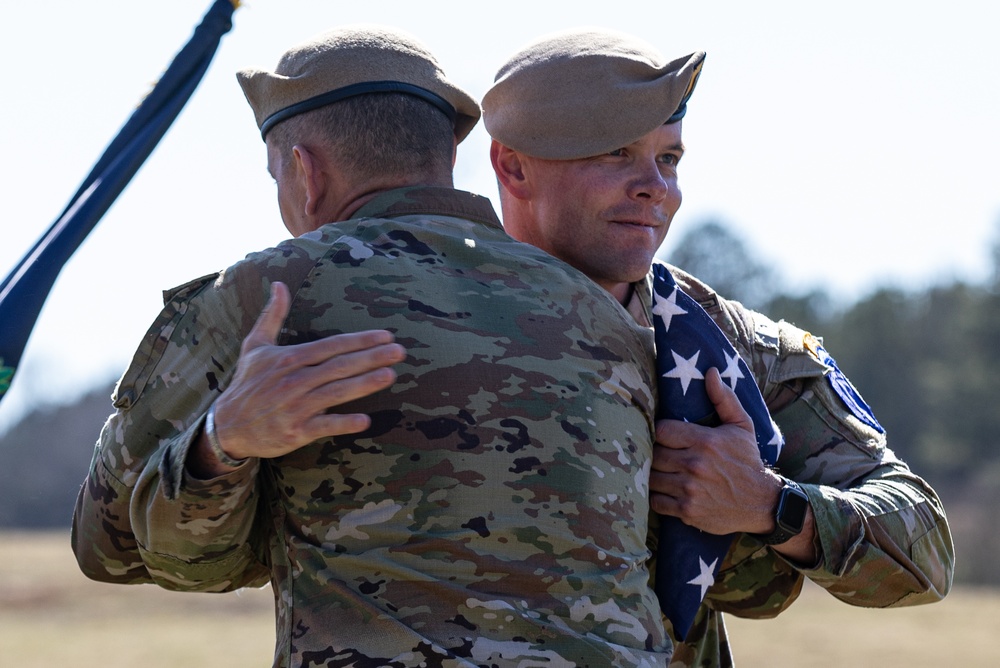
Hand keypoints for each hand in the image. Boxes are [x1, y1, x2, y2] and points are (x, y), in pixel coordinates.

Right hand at [207, 281, 405, 461]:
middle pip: (339, 366)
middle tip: (400, 351)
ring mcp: (296, 406)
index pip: (331, 346)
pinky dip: (343, 423)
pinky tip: (365, 420)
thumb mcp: (255, 346)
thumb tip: (278, 283)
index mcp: (289, 359)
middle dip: (371, 358)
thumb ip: (272, 315)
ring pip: (336, 393)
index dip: (359, 341)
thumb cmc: (247, 384)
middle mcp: (294, 380)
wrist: (227, 426)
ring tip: (390, 375)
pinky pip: (324, 426)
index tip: (385, 335)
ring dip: (364, 384)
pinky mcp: (295, 432)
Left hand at [650, 367, 781, 534]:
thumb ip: (724, 399)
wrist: (762, 503)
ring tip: (657, 470)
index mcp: (705, 441)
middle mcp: (694, 464)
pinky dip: (655, 496)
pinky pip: (656, 501)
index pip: (661, 430)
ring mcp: (689, 489)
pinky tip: (663, 489)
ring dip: (651, 474)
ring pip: (651, 477)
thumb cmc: (747, 461)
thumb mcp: (741, 426)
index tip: (662, 435)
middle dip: (652, 452)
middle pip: (653, 454)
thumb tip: (710, 372)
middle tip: (657, 452)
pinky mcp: (687, 511)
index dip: (657, 431)